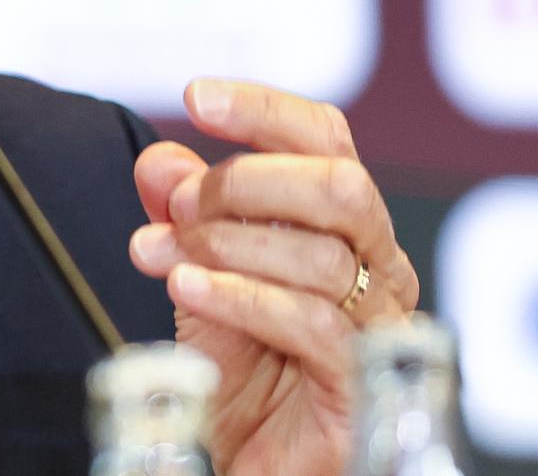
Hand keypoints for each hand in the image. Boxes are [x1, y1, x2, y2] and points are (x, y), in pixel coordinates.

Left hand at [127, 79, 418, 475]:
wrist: (246, 458)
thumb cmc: (240, 371)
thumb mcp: (198, 274)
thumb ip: (181, 215)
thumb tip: (159, 160)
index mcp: (344, 226)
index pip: (325, 140)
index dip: (264, 109)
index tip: (198, 97)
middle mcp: (376, 267)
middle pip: (339, 185)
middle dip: (248, 179)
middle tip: (182, 205)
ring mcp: (378, 326)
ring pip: (321, 254)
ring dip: (227, 244)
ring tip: (167, 255)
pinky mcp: (363, 384)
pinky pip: (311, 323)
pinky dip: (240, 297)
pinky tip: (190, 290)